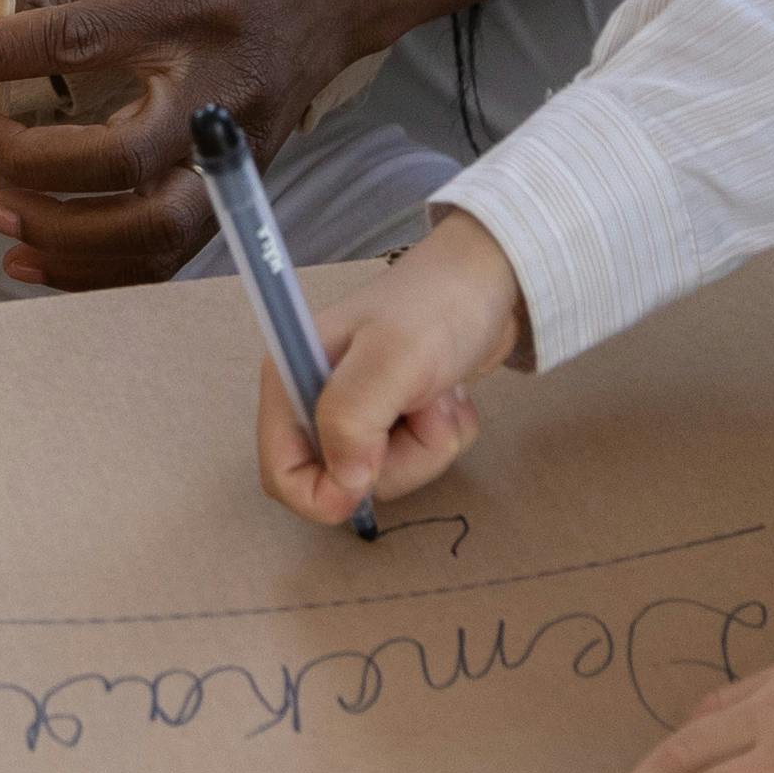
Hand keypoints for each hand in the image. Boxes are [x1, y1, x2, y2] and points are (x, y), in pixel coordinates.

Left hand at [0, 0, 381, 288]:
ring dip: (64, 237)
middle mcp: (220, 87)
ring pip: (155, 230)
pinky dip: (98, 268)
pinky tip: (37, 253)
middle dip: (33, 164)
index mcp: (193, 6)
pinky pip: (170, 254)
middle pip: (125, 157)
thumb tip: (5, 0)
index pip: (77, 39)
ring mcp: (236, 147)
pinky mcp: (239, 183)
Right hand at [256, 212, 524, 525]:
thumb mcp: (392, 358)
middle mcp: (317, 399)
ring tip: (437, 396)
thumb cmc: (436, 306)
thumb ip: (353, 420)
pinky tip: (445, 395)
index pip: (280, 472)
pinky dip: (440, 437)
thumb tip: (343, 484)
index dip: (319, 493)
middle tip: (420, 412)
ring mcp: (358, 410)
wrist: (493, 278)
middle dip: (394, 460)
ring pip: (383, 475)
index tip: (367, 485)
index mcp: (292, 380)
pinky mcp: (394, 415)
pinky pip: (413, 459)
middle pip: (339, 481)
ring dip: (425, 445)